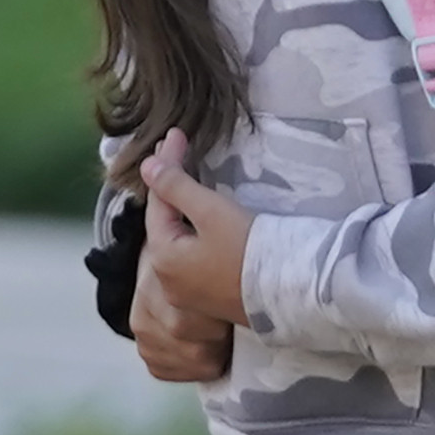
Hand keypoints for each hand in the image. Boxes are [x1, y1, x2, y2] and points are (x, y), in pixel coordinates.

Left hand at [132, 135, 249, 384]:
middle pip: (163, 222)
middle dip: (168, 185)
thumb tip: (146, 166)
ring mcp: (186, 294)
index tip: (175, 134)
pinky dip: (189, 231)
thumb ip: (177, 186)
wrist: (288, 293)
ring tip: (185, 177)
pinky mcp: (206, 300)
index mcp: (163, 258)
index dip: (166, 164)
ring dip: (178, 208)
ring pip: (174, 239)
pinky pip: (188, 256)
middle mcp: (166, 281)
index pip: (158, 200)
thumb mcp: (211, 211)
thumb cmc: (249, 249)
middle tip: (177, 149)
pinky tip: (198, 218)